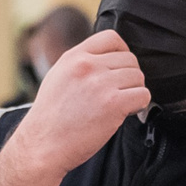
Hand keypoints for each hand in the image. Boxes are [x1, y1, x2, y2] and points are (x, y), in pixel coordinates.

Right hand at [0, 31, 147, 185]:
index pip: (111, 38)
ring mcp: (101, 83)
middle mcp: (87, 66)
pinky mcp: (113, 104)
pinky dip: (139, 105)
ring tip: (120, 105)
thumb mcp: (58, 78)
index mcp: (73, 57)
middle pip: (130, 59)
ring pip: (138, 77)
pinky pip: (143, 95)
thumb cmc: (50, 119)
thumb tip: (106, 61)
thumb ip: (81, 65)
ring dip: (134, 92)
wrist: (42, 146)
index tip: (120, 68)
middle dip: (129, 77)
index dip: (122, 52)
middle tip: (120, 94)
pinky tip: (126, 113)